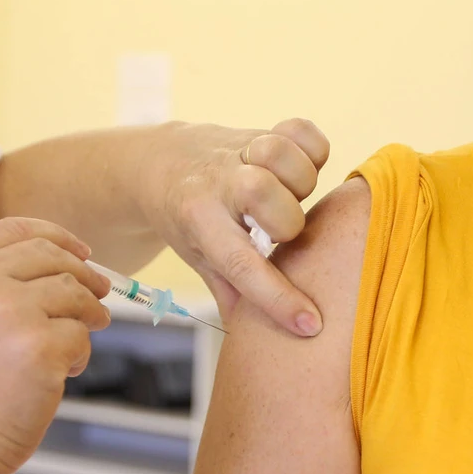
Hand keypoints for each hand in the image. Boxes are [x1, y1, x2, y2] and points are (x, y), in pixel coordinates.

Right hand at [0, 218, 111, 473]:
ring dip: (87, 314)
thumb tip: (63, 265)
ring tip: (79, 338)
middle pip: (48, 255)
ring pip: (72, 292)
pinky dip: (80, 353)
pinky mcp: (40, 348)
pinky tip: (64, 371)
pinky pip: (81, 334)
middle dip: (82, 273)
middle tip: (98, 293)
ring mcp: (8, 312)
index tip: (79, 252)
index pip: (12, 229)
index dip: (56, 237)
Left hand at [141, 119, 329, 335]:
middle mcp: (218, 183)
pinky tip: (301, 169)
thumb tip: (259, 342)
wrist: (161, 164)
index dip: (278, 298)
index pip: (242, 265)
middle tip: (278, 233)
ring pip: (283, 157)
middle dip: (286, 224)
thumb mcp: (198, 258)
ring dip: (299, 181)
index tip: (310, 323)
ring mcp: (239, 152)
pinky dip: (311, 149)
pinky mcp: (259, 132)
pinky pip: (301, 131)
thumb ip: (232, 293)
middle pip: (268, 199)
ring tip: (290, 197)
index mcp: (198, 222)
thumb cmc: (188, 220)